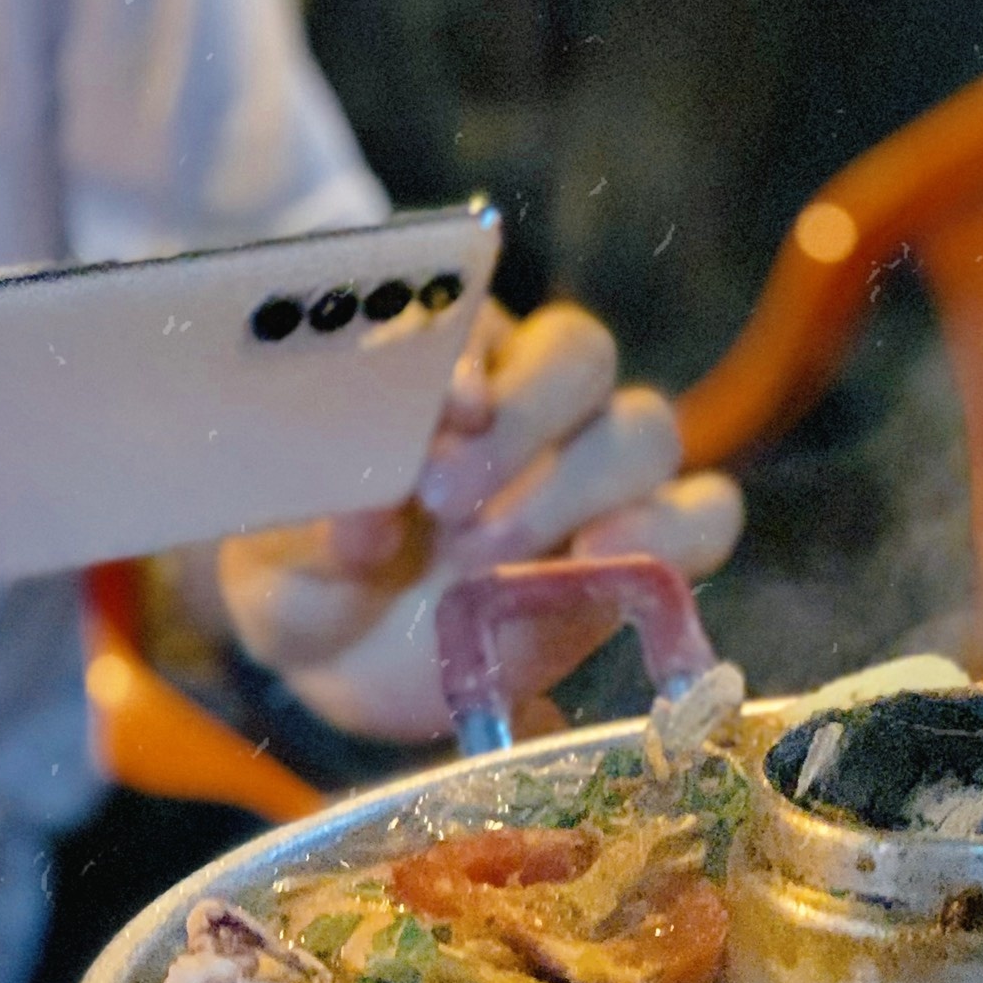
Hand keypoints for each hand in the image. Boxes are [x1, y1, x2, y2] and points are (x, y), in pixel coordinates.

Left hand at [217, 302, 741, 740]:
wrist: (349, 666)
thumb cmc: (309, 578)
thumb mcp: (278, 560)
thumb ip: (313, 537)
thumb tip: (363, 524)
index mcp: (440, 361)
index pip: (479, 316)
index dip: (470, 352)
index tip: (442, 408)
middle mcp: (530, 399)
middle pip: (581, 355)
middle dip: (525, 421)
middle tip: (445, 503)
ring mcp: (594, 472)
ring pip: (644, 428)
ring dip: (578, 485)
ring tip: (489, 559)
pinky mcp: (642, 548)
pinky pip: (704, 515)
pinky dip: (673, 533)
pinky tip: (604, 560)